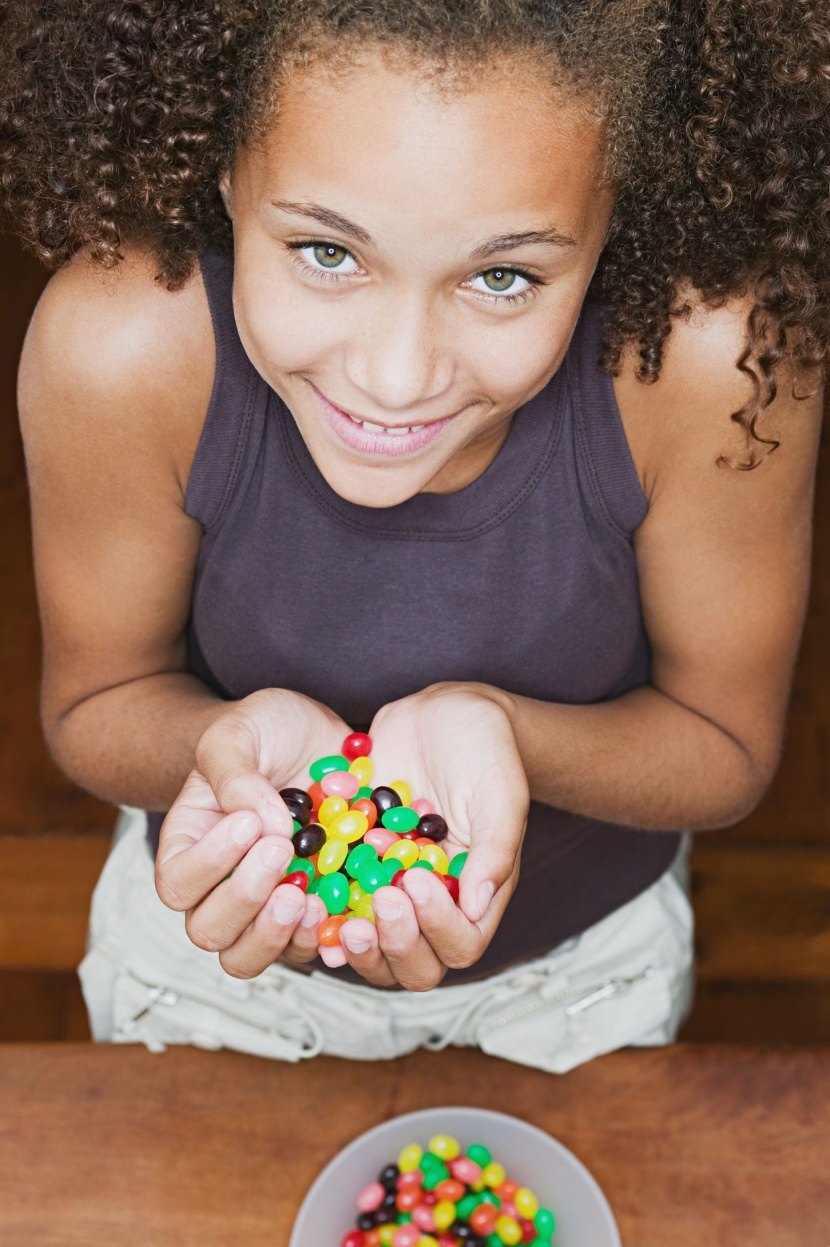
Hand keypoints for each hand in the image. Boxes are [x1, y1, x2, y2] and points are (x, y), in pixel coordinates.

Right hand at [155, 688, 350, 975]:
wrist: (315, 737)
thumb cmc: (263, 732)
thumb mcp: (240, 732)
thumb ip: (236, 773)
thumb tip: (260, 825)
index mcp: (190, 846)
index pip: (178, 882)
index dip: (208, 864)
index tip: (249, 823)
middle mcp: (220, 887)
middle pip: (209, 930)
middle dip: (244, 900)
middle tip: (280, 854)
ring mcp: (265, 905)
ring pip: (249, 956)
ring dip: (276, 934)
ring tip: (307, 895)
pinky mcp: (312, 910)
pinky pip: (308, 947)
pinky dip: (323, 936)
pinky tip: (343, 906)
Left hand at [336, 682, 528, 989]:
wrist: (442, 710)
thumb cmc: (484, 746)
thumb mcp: (499, 789)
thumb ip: (495, 847)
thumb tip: (479, 904)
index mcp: (475, 892)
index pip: (461, 944)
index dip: (437, 928)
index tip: (416, 881)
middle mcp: (432, 900)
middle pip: (413, 963)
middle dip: (392, 943)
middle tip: (376, 901)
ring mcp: (390, 886)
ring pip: (369, 944)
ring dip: (350, 938)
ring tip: (331, 905)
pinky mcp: (355, 865)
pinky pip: (334, 903)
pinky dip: (317, 906)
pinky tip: (299, 886)